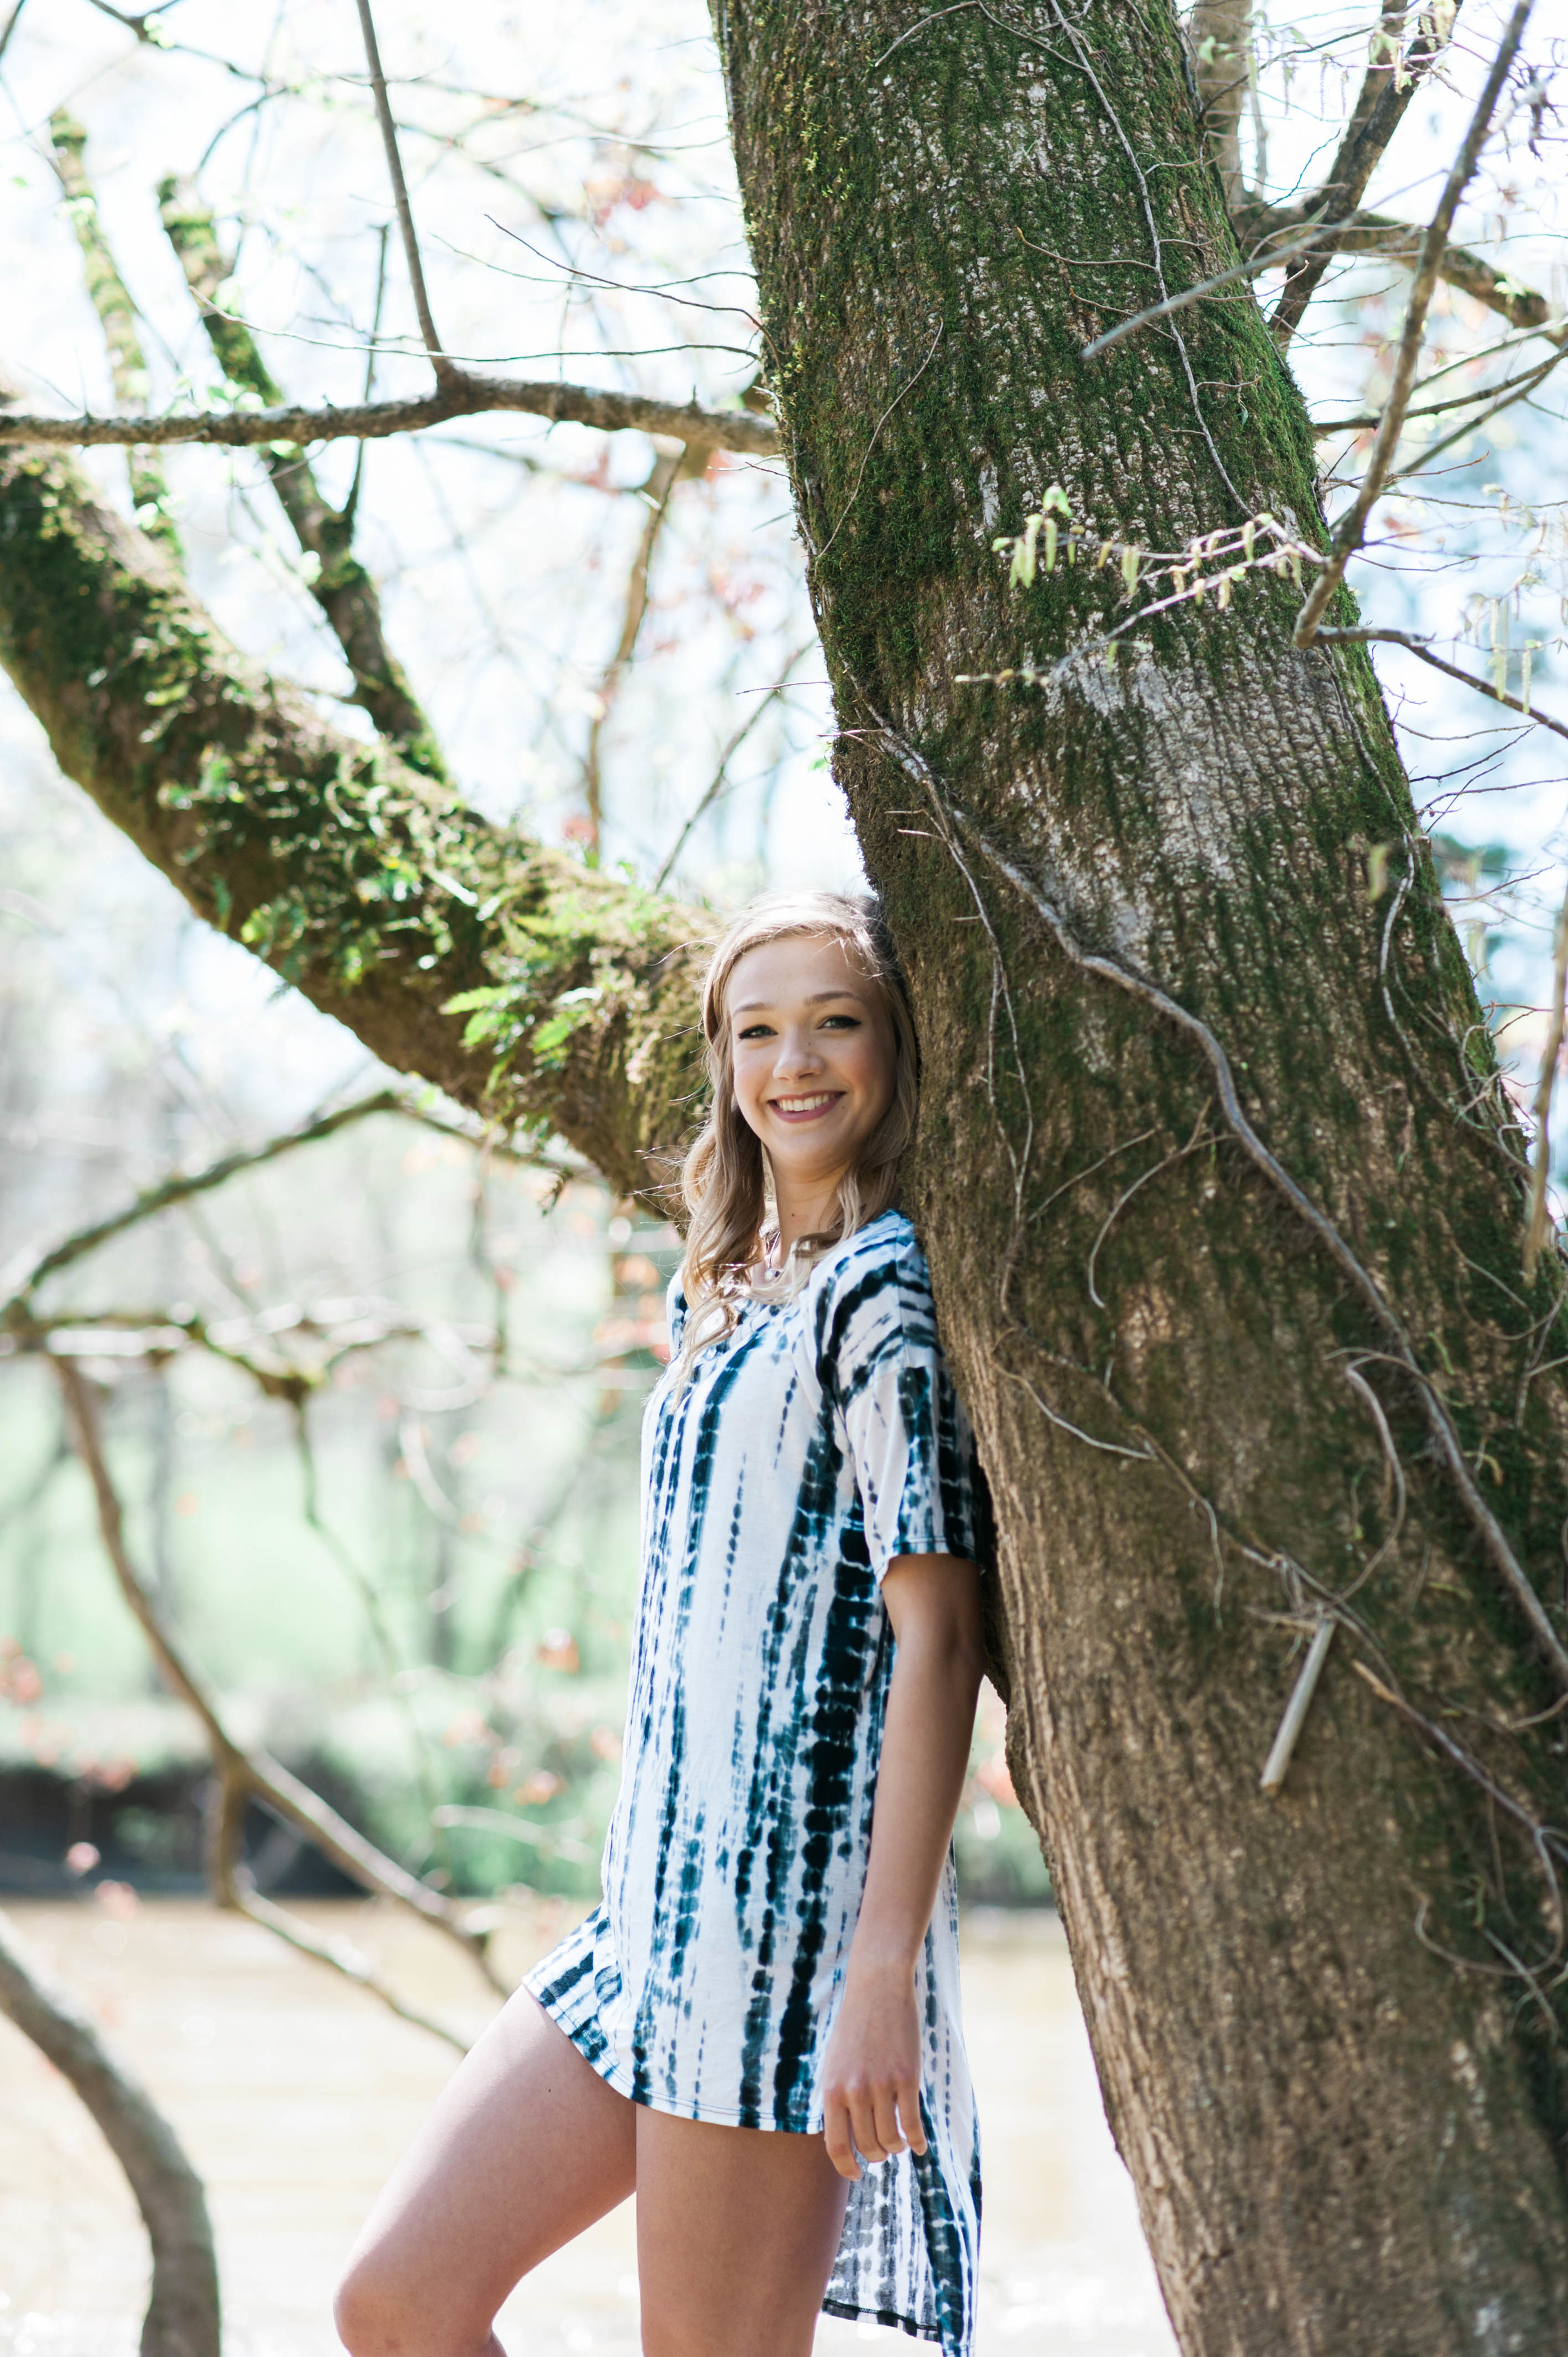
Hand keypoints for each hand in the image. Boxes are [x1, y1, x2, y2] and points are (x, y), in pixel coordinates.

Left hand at [820, 1959, 927, 2181]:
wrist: (877, 1987)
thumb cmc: (854, 2025)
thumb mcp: (834, 2062)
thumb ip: (838, 2098)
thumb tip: (844, 2137)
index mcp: (831, 2089)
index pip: (836, 2146)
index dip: (847, 2167)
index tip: (855, 2175)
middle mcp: (854, 2092)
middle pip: (867, 2146)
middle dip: (876, 2155)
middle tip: (883, 2151)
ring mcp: (881, 2085)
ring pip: (891, 2139)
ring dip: (896, 2147)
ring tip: (899, 2142)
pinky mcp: (907, 2078)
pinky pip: (913, 2124)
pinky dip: (917, 2141)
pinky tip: (919, 2145)